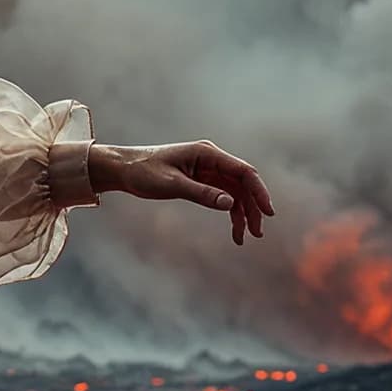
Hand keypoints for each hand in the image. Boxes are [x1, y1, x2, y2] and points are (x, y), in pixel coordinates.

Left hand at [92, 140, 274, 245]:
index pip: (243, 171)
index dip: (259, 191)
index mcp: (207, 153)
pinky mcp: (201, 181)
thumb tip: (230, 204)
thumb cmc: (143, 172)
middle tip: (257, 233)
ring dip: (243, 213)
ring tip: (245, 237)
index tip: (268, 212)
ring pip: (235, 193)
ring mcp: (208, 170)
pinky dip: (230, 212)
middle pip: (243, 184)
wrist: (123, 169)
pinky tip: (234, 231)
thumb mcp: (171, 185)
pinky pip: (223, 197)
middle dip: (253, 208)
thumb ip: (201, 193)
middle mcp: (211, 160)